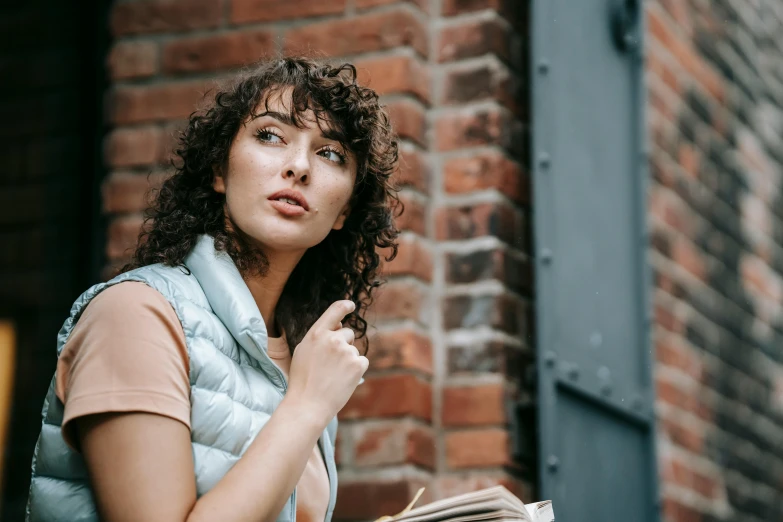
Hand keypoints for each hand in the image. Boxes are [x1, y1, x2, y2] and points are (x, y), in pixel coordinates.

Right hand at [286, 300, 368, 424]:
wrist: (308, 405)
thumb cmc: (302, 380)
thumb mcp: (303, 352)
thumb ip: (320, 336)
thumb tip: (340, 325)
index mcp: (316, 334)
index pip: (334, 311)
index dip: (344, 306)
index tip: (351, 305)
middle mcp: (333, 339)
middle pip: (347, 333)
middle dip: (343, 345)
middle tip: (329, 365)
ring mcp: (347, 351)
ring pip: (354, 350)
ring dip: (348, 360)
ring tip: (333, 376)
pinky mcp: (358, 364)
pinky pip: (362, 361)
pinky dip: (356, 370)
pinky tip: (343, 380)